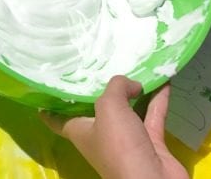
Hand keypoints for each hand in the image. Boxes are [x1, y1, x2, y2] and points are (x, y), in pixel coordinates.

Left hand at [41, 76, 188, 178]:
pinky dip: (157, 99)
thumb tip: (132, 84)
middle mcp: (100, 135)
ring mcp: (126, 140)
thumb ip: (115, 87)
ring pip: (127, 110)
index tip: (48, 86)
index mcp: (80, 131)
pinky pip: (152, 115)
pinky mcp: (150, 142)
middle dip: (97, 89)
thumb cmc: (119, 145)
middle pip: (96, 109)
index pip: (58, 118)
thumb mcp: (108, 108)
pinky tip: (163, 81)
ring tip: (133, 67)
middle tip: (97, 65)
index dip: (51, 105)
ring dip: (132, 91)